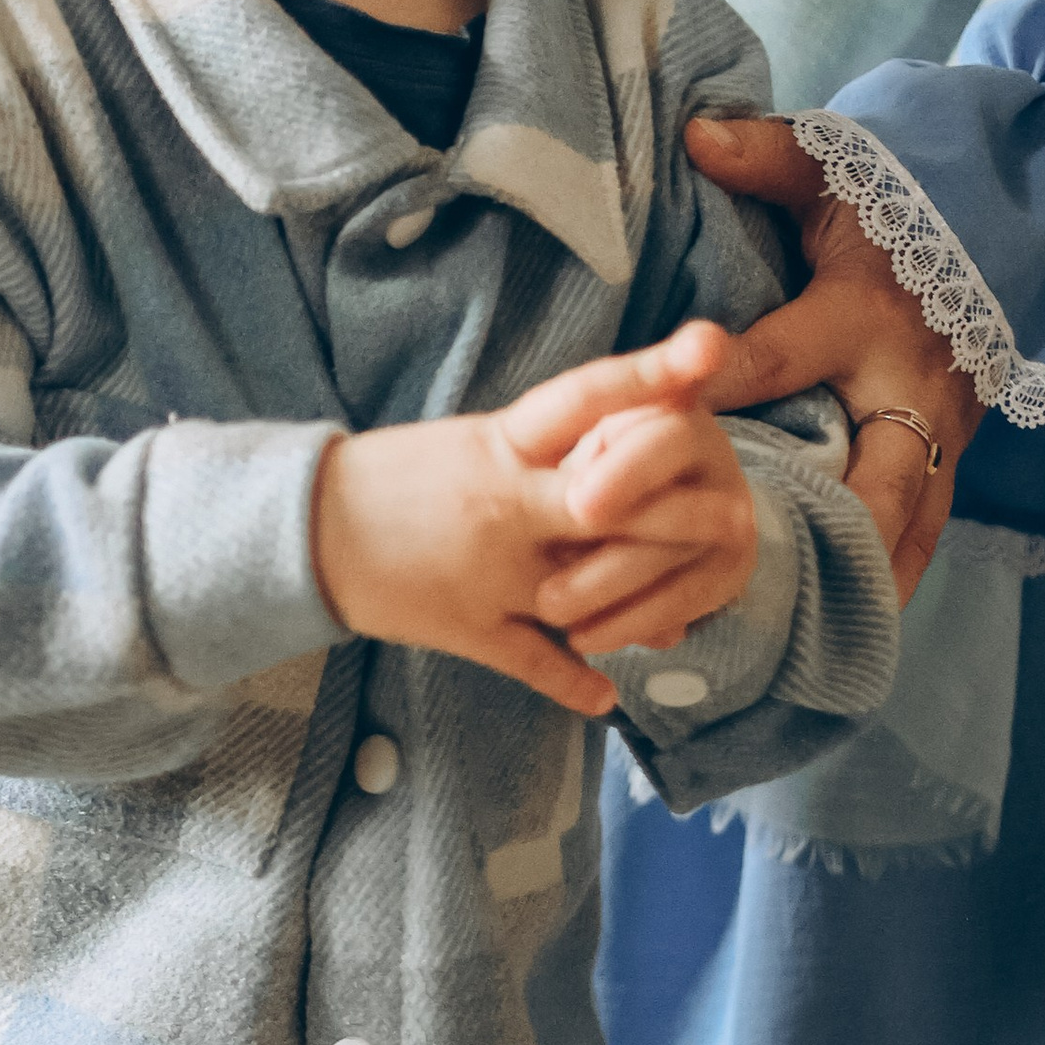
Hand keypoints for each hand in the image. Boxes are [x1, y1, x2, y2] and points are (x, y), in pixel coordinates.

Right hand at [311, 322, 738, 717]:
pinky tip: (607, 696)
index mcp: (505, 443)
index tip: (711, 348)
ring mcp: (492, 571)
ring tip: (691, 611)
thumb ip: (551, 455)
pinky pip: (533, 659)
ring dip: (647, 601)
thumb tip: (628, 457)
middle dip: (681, 510)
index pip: (589, 398)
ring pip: (589, 584)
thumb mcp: (476, 446)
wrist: (305, 529)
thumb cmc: (397, 477)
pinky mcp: (469, 625)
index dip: (651, 373)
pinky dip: (574, 681)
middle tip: (739, 511)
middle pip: (615, 501)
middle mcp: (506, 503)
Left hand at [683, 113, 983, 602]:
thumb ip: (766, 156)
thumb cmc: (886, 209)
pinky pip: (926, 534)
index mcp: (863, 315)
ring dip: (862, 578)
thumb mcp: (831, 172)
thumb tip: (698, 134)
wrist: (988, 228)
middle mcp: (908, 383)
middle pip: (872, 472)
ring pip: (907, 520)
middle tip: (755, 581)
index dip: (731, 381)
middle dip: (822, 530)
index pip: (784, 354)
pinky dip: (892, 581)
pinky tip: (852, 630)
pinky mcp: (952, 462)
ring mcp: (939, 432)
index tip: (675, 410)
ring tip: (808, 637)